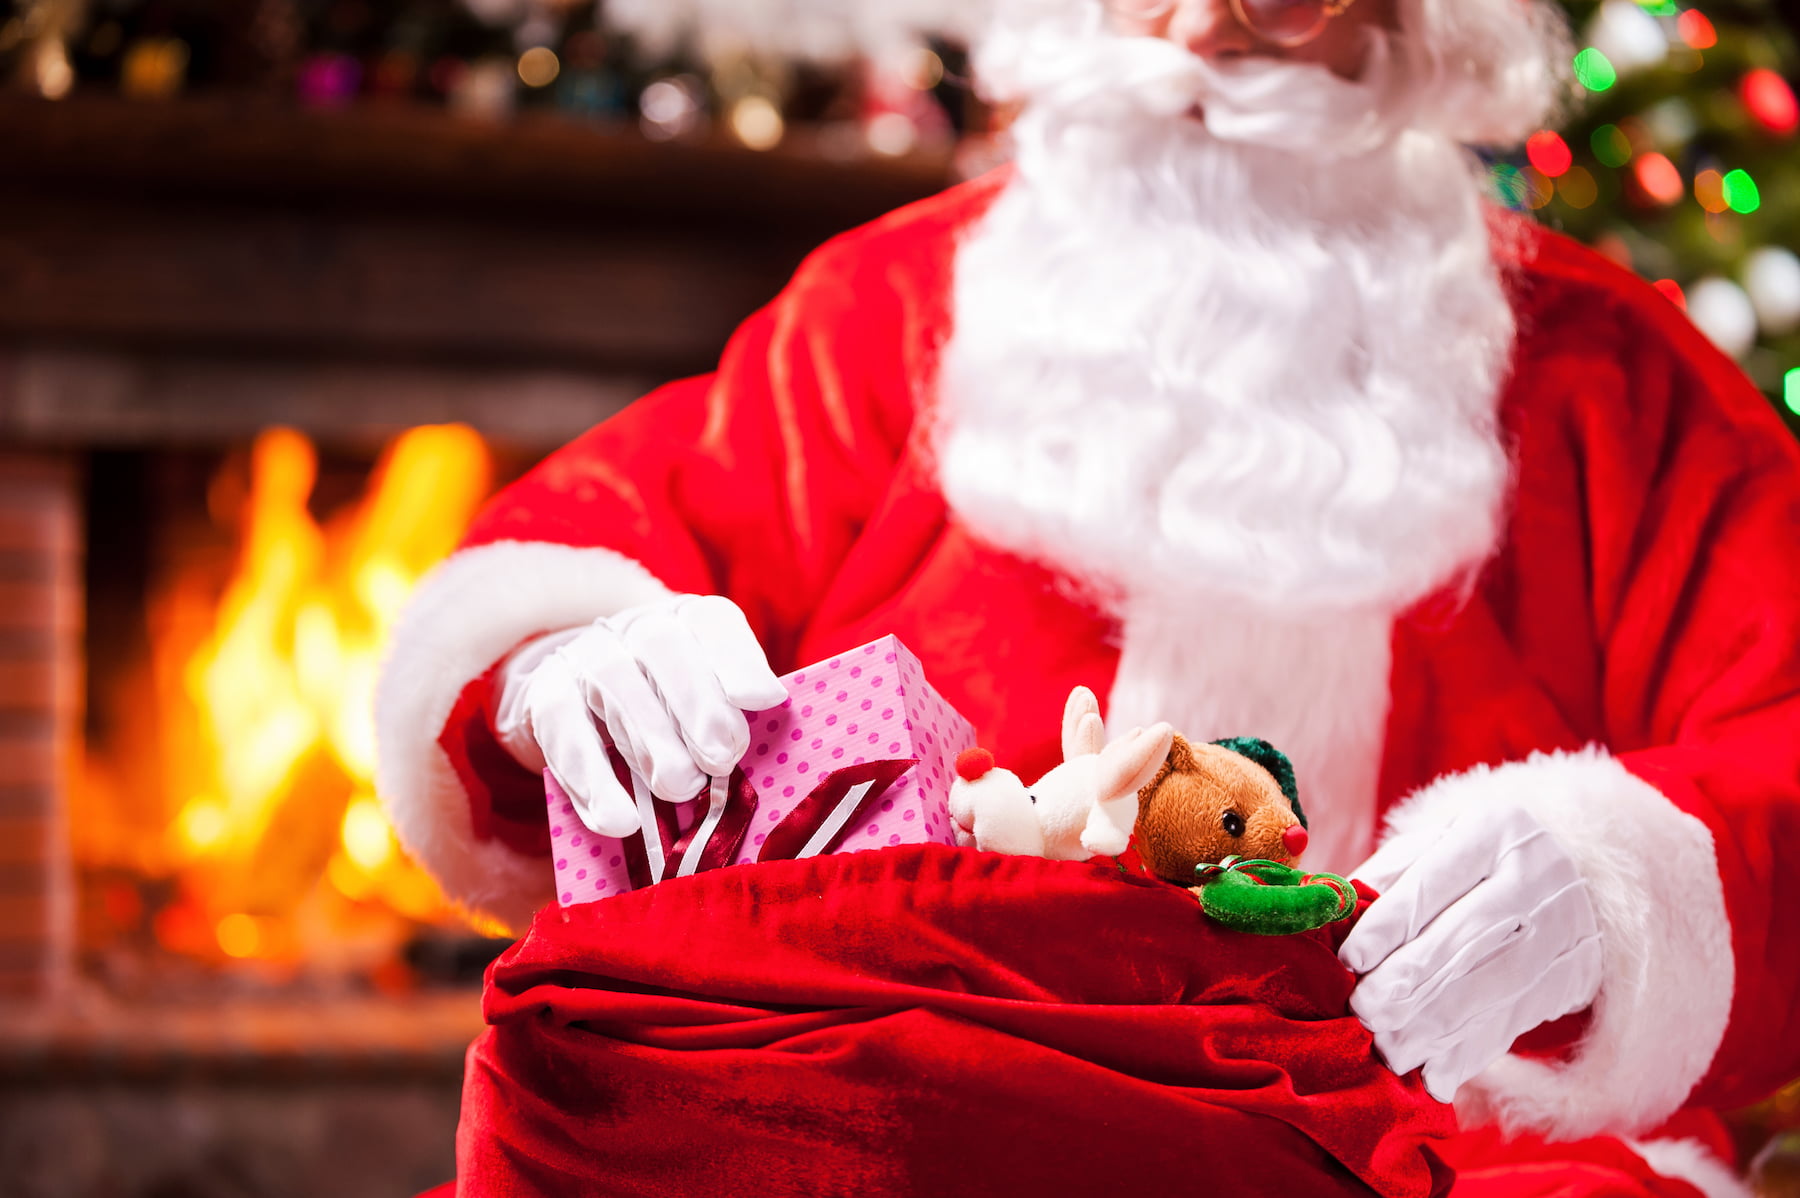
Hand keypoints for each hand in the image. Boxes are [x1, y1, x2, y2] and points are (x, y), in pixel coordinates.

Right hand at [492, 594, 788, 837]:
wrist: (573, 693)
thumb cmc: (663, 710)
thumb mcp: (705, 704)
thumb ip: (734, 721)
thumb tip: (767, 750)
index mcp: (688, 622)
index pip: (713, 622)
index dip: (739, 660)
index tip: (762, 700)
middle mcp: (636, 628)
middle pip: (665, 649)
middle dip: (699, 705)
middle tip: (722, 759)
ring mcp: (585, 657)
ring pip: (615, 684)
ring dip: (651, 742)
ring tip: (680, 788)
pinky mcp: (543, 697)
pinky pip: (564, 732)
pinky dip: (593, 780)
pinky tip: (620, 820)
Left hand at [1337, 802, 1603, 1102]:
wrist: (1573, 876)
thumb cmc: (1471, 861)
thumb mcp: (1432, 845)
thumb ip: (1384, 877)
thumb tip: (1333, 920)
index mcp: (1490, 832)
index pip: (1434, 883)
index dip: (1389, 926)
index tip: (1350, 961)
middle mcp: (1533, 877)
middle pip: (1464, 940)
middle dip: (1407, 984)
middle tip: (1363, 1013)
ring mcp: (1560, 930)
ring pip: (1489, 989)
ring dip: (1433, 1030)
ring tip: (1387, 1052)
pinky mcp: (1567, 978)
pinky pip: (1513, 1022)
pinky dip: (1469, 1055)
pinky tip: (1434, 1077)